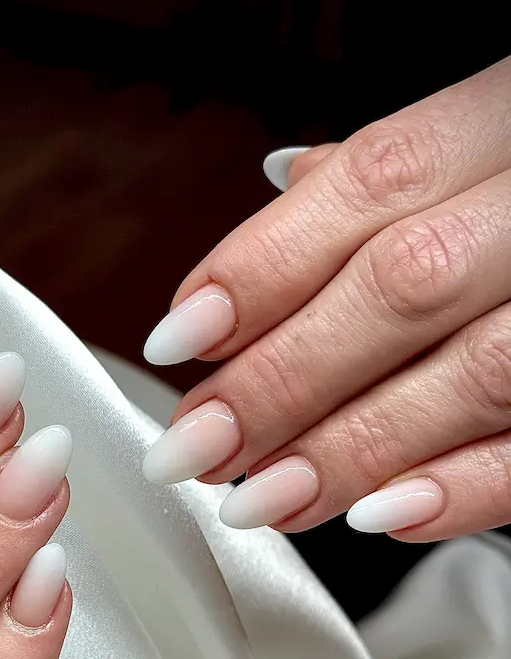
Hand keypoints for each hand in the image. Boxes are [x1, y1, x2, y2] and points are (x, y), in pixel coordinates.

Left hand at [143, 57, 510, 541]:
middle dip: (279, 379)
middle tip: (196, 446)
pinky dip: (464, 487)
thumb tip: (278, 187)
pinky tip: (381, 517)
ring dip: (349, 451)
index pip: (366, 184)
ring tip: (261, 498)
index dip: (258, 267)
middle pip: (399, 287)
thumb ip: (396, 176)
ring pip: (474, 374)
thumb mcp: (490, 141)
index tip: (179, 339)